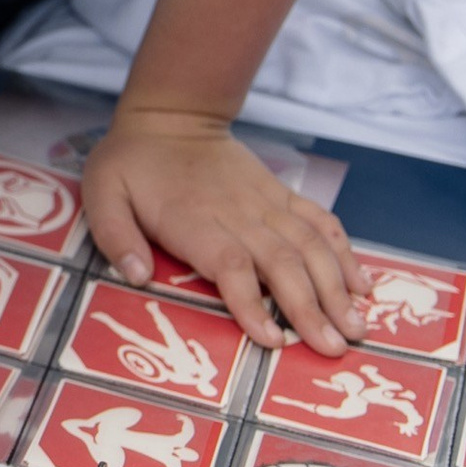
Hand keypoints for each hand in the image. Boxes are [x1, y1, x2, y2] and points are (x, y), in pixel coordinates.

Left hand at [83, 105, 363, 352]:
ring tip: (358, 327)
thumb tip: (135, 275)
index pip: (231, 265)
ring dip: (337, 287)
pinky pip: (321, 222)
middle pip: (283, 263)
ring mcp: (267, 203)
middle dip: (312, 308)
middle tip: (335, 350)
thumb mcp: (102, 193)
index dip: (253, 303)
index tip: (274, 340)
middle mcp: (239, 213)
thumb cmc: (131, 163)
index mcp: (195, 220)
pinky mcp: (282, 195)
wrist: (172, 116)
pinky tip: (363, 284)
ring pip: (311, 246)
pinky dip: (345, 252)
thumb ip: (114, 235)